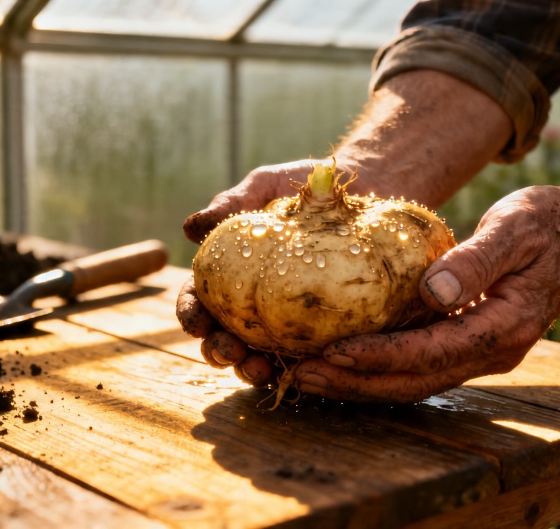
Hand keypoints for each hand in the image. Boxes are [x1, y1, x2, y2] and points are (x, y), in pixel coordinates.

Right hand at [180, 157, 378, 384]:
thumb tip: (190, 228)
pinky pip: (303, 358)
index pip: (200, 298)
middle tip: (227, 351)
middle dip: (217, 350)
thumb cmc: (306, 186)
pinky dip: (293, 371)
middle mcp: (252, 302)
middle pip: (222, 336)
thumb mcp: (264, 186)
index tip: (195, 322)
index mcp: (229, 272)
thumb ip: (230, 204)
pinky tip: (296, 374)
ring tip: (257, 370)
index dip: (191, 313)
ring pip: (257, 356)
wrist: (368, 187)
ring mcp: (286, 320)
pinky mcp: (322, 330)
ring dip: (249, 369)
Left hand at [291, 185, 559, 402]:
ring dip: (357, 383)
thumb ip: (476, 260)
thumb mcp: (515, 228)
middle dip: (354, 382)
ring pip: (411, 382)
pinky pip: (415, 367)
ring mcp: (479, 354)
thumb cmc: (545, 223)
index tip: (331, 352)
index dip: (378, 356)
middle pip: (413, 382)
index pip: (430, 353)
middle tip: (299, 375)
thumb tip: (433, 292)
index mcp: (504, 328)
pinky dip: (374, 368)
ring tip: (304, 375)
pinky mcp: (466, 344)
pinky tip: (337, 361)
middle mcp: (491, 352)